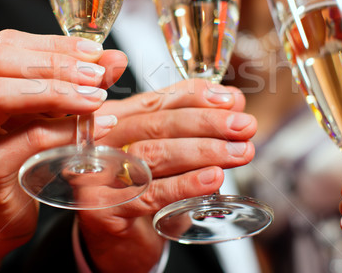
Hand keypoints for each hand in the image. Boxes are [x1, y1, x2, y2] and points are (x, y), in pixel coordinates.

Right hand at [0, 29, 126, 268]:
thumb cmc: (15, 157)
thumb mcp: (41, 112)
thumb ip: (75, 82)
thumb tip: (115, 58)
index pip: (3, 44)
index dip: (53, 44)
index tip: (96, 52)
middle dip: (54, 64)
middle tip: (98, 76)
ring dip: (56, 92)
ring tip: (96, 98)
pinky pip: (25, 141)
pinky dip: (66, 130)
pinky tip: (98, 128)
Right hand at [77, 79, 256, 272]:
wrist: (120, 246)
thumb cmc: (146, 194)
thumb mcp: (174, 157)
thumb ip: (198, 127)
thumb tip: (233, 101)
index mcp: (117, 120)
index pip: (158, 99)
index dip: (195, 95)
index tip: (231, 101)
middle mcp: (102, 141)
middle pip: (157, 123)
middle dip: (206, 123)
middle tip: (243, 127)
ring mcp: (98, 174)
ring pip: (153, 153)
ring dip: (202, 151)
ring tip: (237, 152)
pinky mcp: (103, 208)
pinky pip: (150, 193)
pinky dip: (185, 184)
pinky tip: (212, 179)